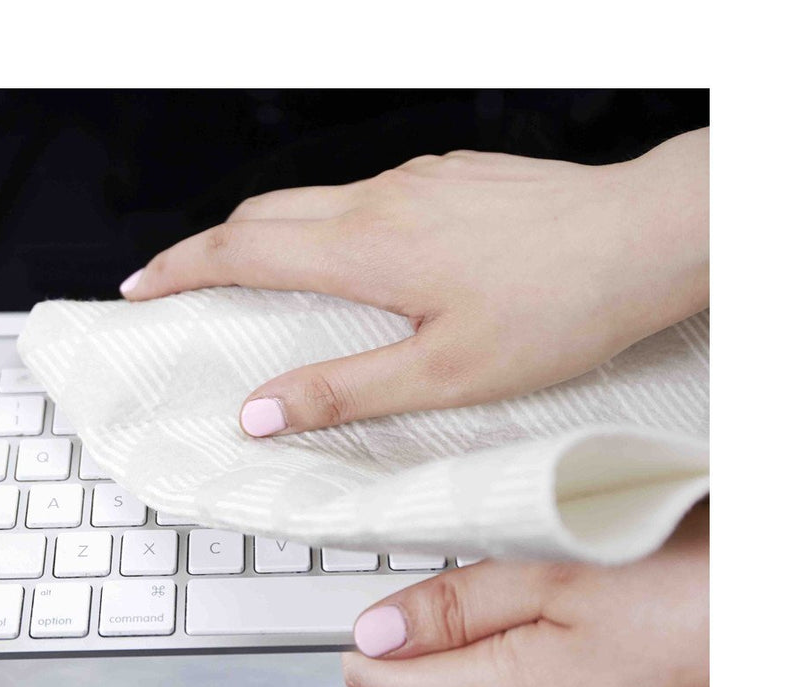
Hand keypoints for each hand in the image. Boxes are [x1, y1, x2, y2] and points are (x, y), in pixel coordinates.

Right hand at [121, 129, 707, 437]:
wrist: (643, 239)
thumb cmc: (558, 307)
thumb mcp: (444, 374)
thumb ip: (344, 391)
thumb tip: (264, 411)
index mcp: (368, 250)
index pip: (241, 251)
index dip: (180, 269)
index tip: (141, 288)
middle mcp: (382, 201)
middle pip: (262, 214)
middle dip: (208, 248)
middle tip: (180, 284)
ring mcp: (417, 181)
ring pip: (313, 201)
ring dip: (268, 236)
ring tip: (256, 281)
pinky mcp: (450, 177)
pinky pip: (364, 197)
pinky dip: (328, 228)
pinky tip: (354, 263)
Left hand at [341, 502, 708, 686]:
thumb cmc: (704, 577)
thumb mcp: (561, 565)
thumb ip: (457, 605)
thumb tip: (374, 635)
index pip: (390, 686)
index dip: (369, 637)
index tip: (364, 602)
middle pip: (452, 676)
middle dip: (458, 620)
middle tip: (506, 558)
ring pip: (510, 677)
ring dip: (520, 629)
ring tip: (576, 577)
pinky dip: (568, 648)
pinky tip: (611, 611)